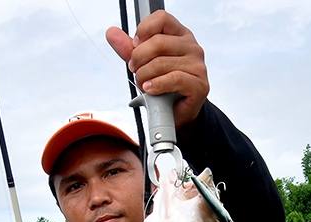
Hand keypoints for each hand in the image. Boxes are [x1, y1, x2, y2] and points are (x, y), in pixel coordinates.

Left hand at [106, 10, 208, 126]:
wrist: (175, 114)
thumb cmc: (162, 86)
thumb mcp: (143, 63)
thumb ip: (128, 49)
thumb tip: (111, 33)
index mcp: (180, 36)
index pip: (161, 18)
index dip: (143, 31)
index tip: (136, 47)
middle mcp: (192, 47)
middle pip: (158, 42)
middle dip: (138, 58)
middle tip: (135, 70)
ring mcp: (198, 66)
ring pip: (161, 63)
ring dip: (145, 76)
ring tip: (144, 84)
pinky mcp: (199, 85)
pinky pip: (173, 79)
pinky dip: (156, 85)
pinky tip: (150, 89)